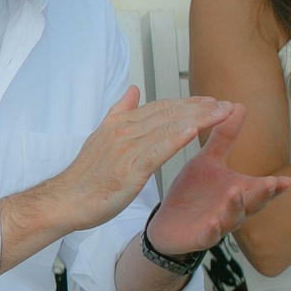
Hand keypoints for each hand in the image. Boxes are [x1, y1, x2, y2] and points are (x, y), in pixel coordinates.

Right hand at [38, 88, 239, 235]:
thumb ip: (120, 112)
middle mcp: (124, 132)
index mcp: (119, 124)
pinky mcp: (128, 170)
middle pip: (168, 114)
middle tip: (226, 104)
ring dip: (197, 119)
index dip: (188, 103)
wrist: (64, 201)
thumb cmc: (84, 176)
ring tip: (222, 114)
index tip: (211, 101)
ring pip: (167, 128)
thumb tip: (134, 90)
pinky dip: (176, 139)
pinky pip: (156, 151)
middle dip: (200, 107)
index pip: (160, 107)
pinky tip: (194, 131)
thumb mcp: (101, 137)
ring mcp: (125, 150)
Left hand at [149, 104, 290, 254]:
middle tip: (271, 183)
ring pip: (232, 218)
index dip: (275, 187)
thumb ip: (224, 137)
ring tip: (235, 193)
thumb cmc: (192, 193)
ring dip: (235, 207)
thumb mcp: (207, 161)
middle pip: (253, 203)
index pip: (261, 189)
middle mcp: (232, 209)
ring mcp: (218, 225)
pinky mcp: (198, 237)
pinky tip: (212, 223)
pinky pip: (208, 236)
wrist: (166, 222)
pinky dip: (212, 230)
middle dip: (262, 194)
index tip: (289, 180)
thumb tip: (238, 106)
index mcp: (238, 191)